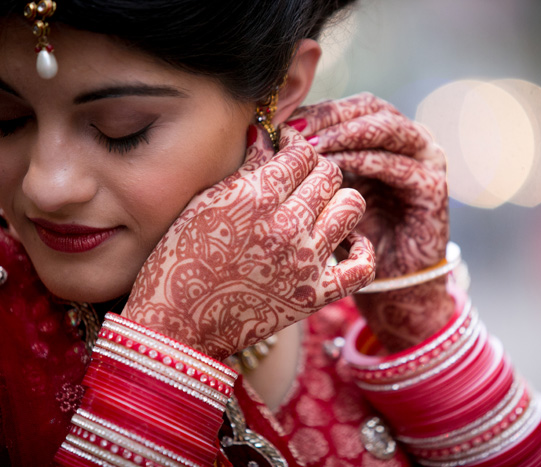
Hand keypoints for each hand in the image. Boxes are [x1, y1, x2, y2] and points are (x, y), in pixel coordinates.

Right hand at [122, 125, 374, 360]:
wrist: (178, 324)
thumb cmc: (181, 260)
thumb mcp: (205, 203)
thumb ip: (244, 168)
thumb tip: (267, 134)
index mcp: (256, 197)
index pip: (301, 152)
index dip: (296, 144)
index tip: (289, 149)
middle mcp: (287, 225)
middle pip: (329, 173)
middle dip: (315, 169)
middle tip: (301, 178)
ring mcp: (306, 262)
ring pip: (351, 206)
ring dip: (338, 200)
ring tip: (320, 209)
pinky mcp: (316, 295)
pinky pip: (362, 266)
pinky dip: (362, 251)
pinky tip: (347, 243)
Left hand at [288, 93, 452, 351]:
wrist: (390, 281)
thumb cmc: (350, 236)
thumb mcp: (323, 194)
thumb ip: (305, 163)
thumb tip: (259, 136)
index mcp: (382, 135)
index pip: (348, 107)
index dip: (316, 111)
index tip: (281, 122)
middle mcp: (409, 139)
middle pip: (369, 108)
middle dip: (331, 118)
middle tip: (297, 131)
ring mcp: (427, 159)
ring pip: (386, 128)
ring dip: (347, 134)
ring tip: (314, 147)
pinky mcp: (434, 185)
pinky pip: (397, 165)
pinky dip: (366, 161)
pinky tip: (338, 168)